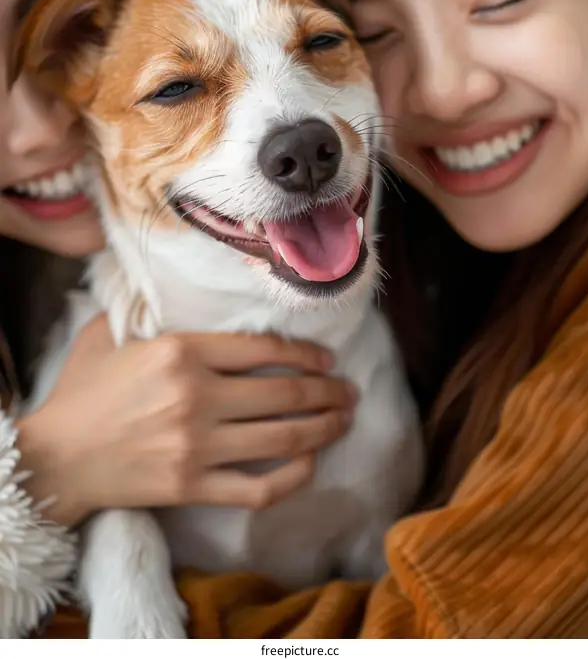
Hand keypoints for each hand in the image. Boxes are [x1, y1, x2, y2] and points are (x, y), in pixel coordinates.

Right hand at [16, 314, 355, 525]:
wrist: (56, 458)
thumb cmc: (83, 391)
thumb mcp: (110, 334)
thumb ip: (146, 308)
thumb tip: (174, 282)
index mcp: (182, 352)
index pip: (265, 348)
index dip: (306, 352)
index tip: (326, 358)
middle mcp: (197, 397)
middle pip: (286, 392)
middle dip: (329, 391)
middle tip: (349, 390)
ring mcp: (197, 446)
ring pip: (284, 438)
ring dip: (325, 428)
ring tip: (344, 421)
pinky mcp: (193, 487)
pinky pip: (259, 487)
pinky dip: (293, 477)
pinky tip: (309, 465)